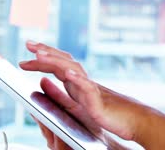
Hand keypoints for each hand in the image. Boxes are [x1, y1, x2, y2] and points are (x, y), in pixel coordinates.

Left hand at [19, 41, 148, 147]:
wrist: (135, 120)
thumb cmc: (111, 114)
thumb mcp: (82, 104)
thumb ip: (64, 94)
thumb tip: (42, 83)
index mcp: (78, 84)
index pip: (59, 65)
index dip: (44, 56)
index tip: (30, 49)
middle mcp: (84, 83)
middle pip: (63, 62)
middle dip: (45, 51)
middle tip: (28, 44)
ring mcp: (92, 91)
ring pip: (73, 70)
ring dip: (55, 61)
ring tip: (40, 55)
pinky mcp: (99, 103)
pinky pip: (88, 88)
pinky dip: (78, 80)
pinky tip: (68, 75)